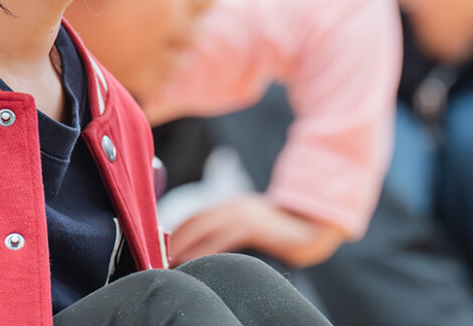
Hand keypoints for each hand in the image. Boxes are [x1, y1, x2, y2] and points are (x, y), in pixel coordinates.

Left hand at [168, 193, 346, 267]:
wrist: (315, 226)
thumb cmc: (286, 235)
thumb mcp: (255, 231)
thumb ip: (233, 236)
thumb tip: (207, 257)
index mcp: (233, 207)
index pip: (194, 218)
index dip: (175, 234)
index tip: (160, 251)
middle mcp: (234, 207)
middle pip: (192, 222)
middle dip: (172, 241)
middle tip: (157, 261)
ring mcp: (243, 214)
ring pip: (200, 228)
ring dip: (181, 248)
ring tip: (168, 266)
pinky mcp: (253, 226)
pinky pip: (220, 239)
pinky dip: (202, 251)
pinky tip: (193, 263)